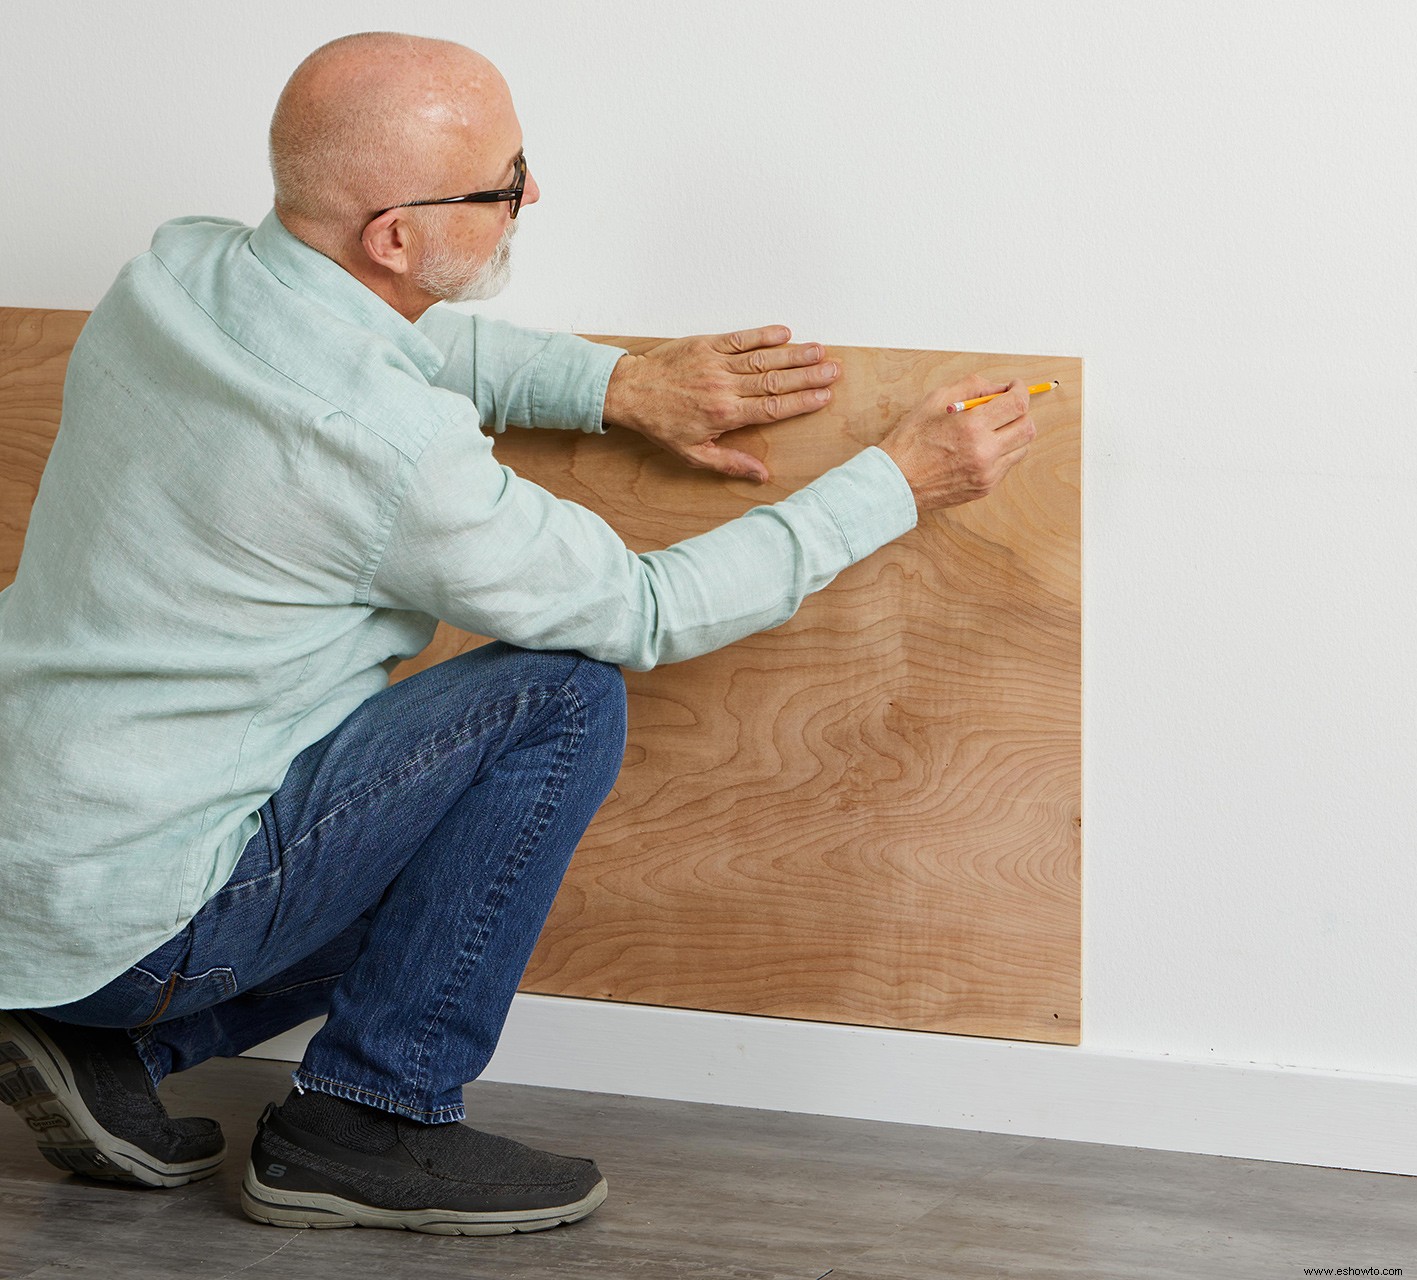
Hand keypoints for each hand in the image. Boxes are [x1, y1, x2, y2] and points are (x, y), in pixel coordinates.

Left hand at [602, 325, 840, 481]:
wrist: (631, 392)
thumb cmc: (661, 425)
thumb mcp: (692, 454)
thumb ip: (729, 463)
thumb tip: (761, 476)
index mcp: (725, 414)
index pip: (772, 408)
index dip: (802, 402)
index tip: (825, 396)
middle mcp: (724, 387)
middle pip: (775, 381)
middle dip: (808, 376)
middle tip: (834, 370)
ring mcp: (716, 363)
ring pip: (763, 359)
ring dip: (793, 354)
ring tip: (820, 350)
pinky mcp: (706, 345)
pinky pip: (740, 338)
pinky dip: (763, 335)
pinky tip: (785, 332)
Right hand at [879, 375, 1035, 511]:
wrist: (896, 481)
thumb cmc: (911, 440)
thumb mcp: (936, 400)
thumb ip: (972, 387)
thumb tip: (1000, 387)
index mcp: (972, 426)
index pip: (1017, 404)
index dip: (1021, 390)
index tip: (1015, 387)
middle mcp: (985, 452)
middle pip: (1027, 427)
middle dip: (1022, 412)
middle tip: (1007, 407)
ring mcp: (987, 473)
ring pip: (1022, 448)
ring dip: (1014, 433)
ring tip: (993, 429)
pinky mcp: (985, 488)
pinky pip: (1007, 465)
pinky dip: (1002, 452)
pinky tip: (981, 447)